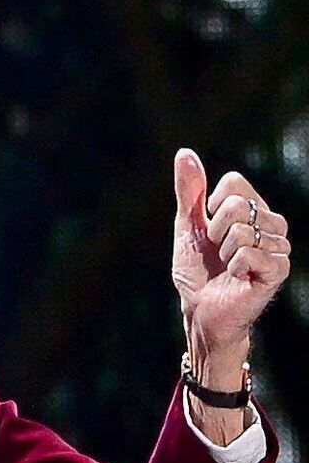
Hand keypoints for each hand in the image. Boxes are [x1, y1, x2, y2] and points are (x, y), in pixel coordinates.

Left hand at [171, 149, 290, 378]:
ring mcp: (278, 246)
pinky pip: (250, 254)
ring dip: (224, 252)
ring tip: (228, 266)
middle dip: (215, 230)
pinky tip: (238, 276)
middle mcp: (271, 223)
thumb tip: (184, 153)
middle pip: (239, 204)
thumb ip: (189, 191)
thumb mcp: (188, 226)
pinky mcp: (278, 270)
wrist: (200, 309)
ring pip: (243, 231)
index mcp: (253, 209)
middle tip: (217, 250)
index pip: (234, 183)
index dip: (211, 205)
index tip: (209, 228)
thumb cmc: (197, 270)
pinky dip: (234, 266)